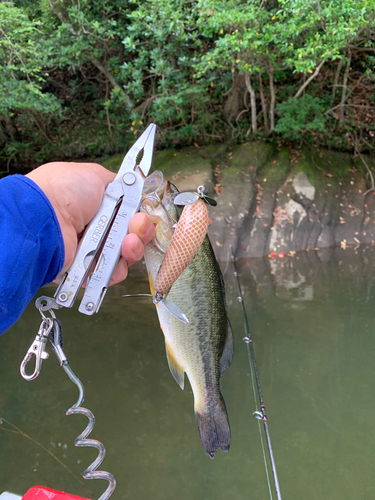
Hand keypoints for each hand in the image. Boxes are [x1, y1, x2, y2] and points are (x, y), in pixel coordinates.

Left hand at [27, 162, 153, 285]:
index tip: (142, 212)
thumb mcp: (96, 176)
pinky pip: (112, 273)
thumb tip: (132, 186)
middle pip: (131, 235)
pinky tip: (118, 256)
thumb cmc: (64, 191)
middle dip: (140, 231)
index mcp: (98, 205)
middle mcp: (95, 227)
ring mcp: (91, 249)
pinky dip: (118, 267)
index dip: (140, 215)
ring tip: (127, 243)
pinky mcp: (86, 269)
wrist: (45, 217)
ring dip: (132, 248)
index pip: (129, 214)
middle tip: (136, 226)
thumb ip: (120, 184)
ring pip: (125, 255)